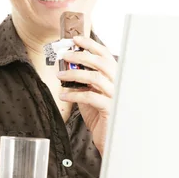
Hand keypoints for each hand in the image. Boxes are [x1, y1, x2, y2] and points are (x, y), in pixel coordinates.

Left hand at [57, 36, 117, 154]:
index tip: (76, 39)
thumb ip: (83, 81)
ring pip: (95, 78)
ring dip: (74, 74)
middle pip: (101, 62)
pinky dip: (74, 94)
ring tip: (60, 75)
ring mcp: (116, 96)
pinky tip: (63, 95)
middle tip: (64, 55)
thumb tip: (66, 67)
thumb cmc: (100, 115)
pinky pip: (90, 97)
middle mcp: (119, 83)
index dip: (91, 45)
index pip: (105, 55)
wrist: (110, 138)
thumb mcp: (90, 94)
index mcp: (115, 76)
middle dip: (80, 56)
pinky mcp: (110, 109)